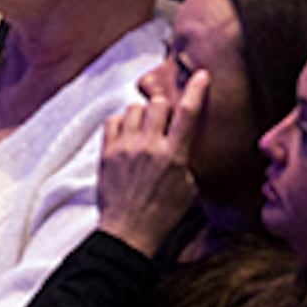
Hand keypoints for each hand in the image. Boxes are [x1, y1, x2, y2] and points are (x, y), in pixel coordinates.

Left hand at [96, 67, 204, 251]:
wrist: (128, 231)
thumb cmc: (163, 213)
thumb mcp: (189, 187)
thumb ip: (186, 158)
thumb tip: (181, 140)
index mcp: (174, 155)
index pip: (188, 113)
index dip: (196, 90)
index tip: (200, 74)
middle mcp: (148, 147)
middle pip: (158, 104)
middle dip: (164, 107)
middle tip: (165, 120)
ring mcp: (124, 148)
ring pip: (133, 109)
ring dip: (142, 114)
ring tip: (144, 129)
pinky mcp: (106, 153)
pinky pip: (112, 121)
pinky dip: (121, 123)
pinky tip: (126, 135)